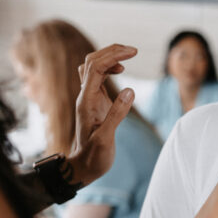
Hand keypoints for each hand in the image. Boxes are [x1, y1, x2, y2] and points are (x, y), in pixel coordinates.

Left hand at [68, 44, 137, 185]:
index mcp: (86, 102)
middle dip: (111, 51)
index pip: (96, 68)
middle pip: (92, 61)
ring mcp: (88, 98)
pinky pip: (97, 77)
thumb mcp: (106, 138)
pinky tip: (120, 71)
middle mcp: (85, 96)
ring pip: (93, 66)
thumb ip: (117, 114)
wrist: (84, 167)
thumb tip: (130, 90)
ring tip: (128, 55)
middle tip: (132, 50)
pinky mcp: (94, 102)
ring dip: (109, 56)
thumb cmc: (94, 156)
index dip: (114, 56)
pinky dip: (108, 68)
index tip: (133, 53)